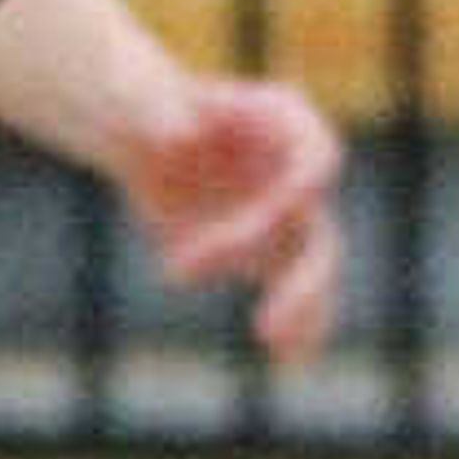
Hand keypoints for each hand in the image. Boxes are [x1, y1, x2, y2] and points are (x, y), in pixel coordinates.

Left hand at [115, 73, 346, 361]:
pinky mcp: (271, 248)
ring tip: (273, 342)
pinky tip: (290, 358)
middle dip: (292, 275)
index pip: (316, 157)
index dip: (302, 191)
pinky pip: (294, 290)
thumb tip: (173, 137)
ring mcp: (290, 211)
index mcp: (284, 118)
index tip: (278, 211)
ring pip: (313, 264)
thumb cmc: (143, 105)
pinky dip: (299, 323)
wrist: (142, 133)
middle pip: (313, 224)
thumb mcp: (141, 100)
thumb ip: (157, 111)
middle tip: (264, 323)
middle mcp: (297, 168)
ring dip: (298, 305)